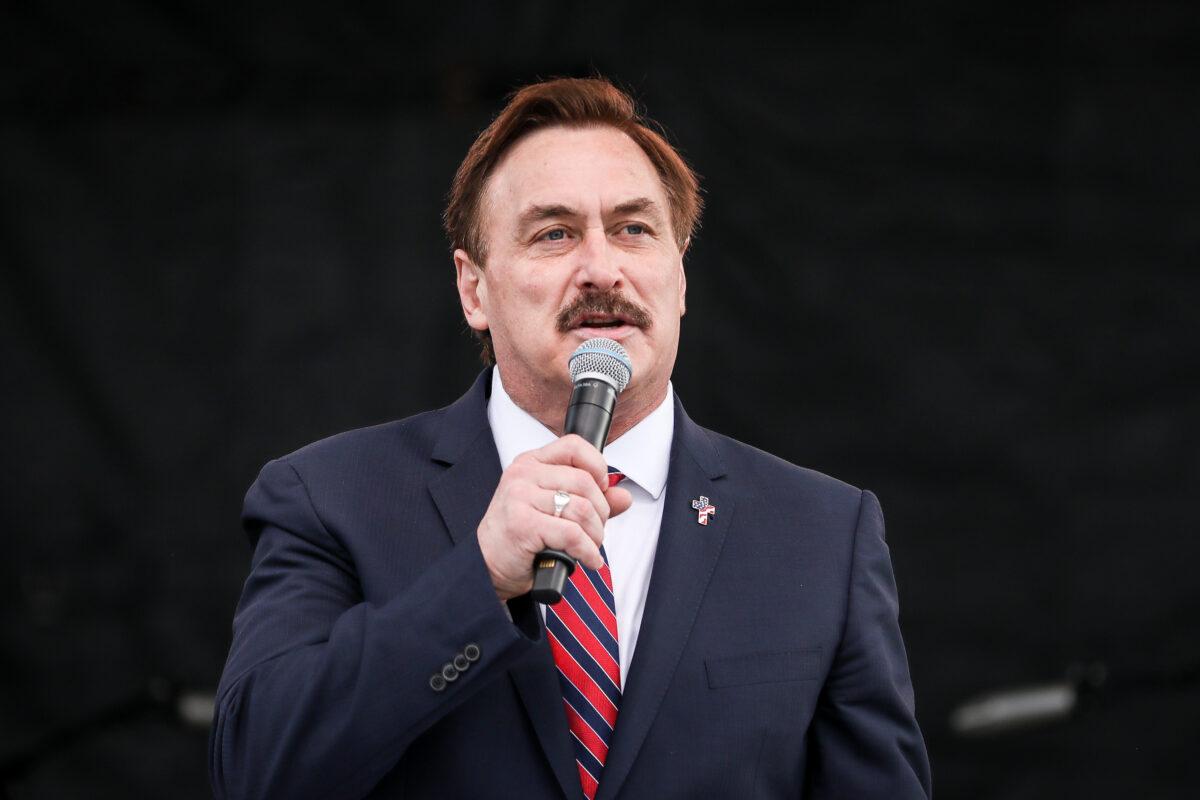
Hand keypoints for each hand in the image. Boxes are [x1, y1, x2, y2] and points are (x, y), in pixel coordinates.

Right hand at [477, 434, 632, 600]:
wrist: (487, 565)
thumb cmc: (520, 534)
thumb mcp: (555, 509)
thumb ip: (590, 499)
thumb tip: (624, 497)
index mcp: (531, 463)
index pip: (573, 445)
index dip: (597, 466)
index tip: (602, 489)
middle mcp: (523, 475)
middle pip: (585, 482)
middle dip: (601, 512)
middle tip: (595, 530)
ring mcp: (520, 497)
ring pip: (582, 509)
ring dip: (596, 534)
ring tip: (590, 546)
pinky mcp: (522, 524)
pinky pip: (572, 534)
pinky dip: (588, 551)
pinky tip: (588, 559)